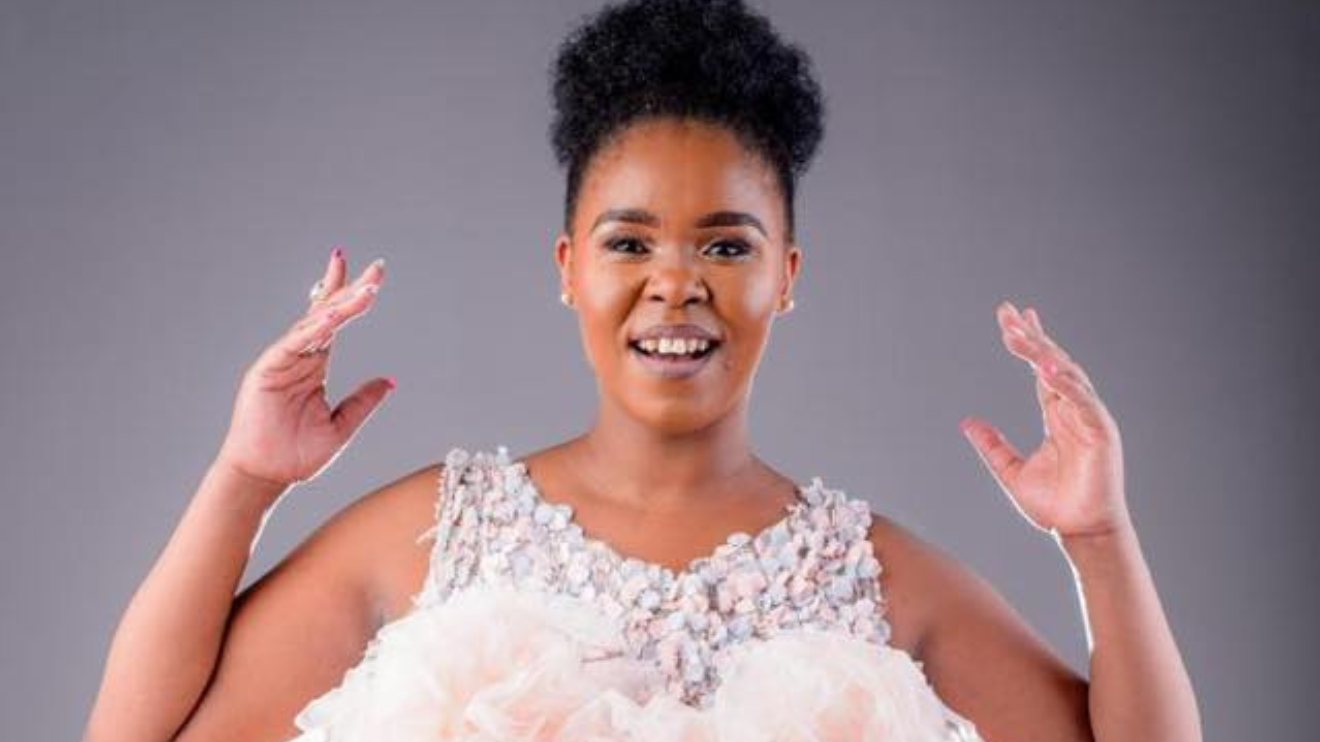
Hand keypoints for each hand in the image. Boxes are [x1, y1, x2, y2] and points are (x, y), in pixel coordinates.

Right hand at [215, 248, 394, 493]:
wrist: (265, 478)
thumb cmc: (296, 455)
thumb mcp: (341, 426)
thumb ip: (362, 402)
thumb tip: (389, 382)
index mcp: (314, 366)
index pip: (335, 321)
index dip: (351, 297)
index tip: (374, 276)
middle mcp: (299, 357)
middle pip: (325, 313)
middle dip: (350, 289)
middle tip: (377, 269)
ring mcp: (281, 361)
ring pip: (313, 325)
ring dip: (340, 307)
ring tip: (366, 292)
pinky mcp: (266, 371)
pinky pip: (292, 345)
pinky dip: (311, 331)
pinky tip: (331, 317)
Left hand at [959, 301, 1131, 539]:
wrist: (1081, 533)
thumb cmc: (1054, 505)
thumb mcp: (1010, 471)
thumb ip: (992, 445)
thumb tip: (968, 423)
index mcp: (1056, 415)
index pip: (1041, 368)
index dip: (1029, 341)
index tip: (1013, 316)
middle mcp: (1074, 410)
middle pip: (1052, 362)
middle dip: (1031, 336)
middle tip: (1008, 313)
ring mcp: (1090, 419)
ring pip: (1066, 375)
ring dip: (1043, 353)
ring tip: (1020, 334)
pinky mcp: (1102, 433)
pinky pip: (1084, 402)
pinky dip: (1067, 384)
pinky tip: (1047, 370)